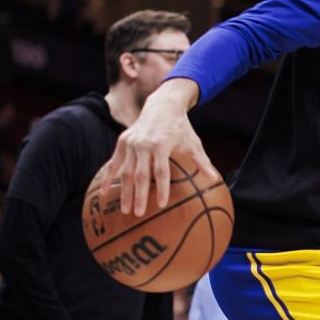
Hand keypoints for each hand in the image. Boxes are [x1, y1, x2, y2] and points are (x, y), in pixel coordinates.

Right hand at [109, 80, 216, 215]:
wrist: (162, 106)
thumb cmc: (181, 128)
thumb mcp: (193, 142)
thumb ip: (202, 161)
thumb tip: (214, 179)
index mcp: (161, 144)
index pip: (161, 170)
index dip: (162, 188)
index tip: (162, 205)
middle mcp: (143, 144)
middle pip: (141, 174)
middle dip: (140, 195)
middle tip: (139, 213)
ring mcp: (131, 143)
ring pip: (126, 171)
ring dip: (125, 192)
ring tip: (127, 210)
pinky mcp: (122, 142)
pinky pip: (114, 163)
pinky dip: (109, 178)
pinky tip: (105, 194)